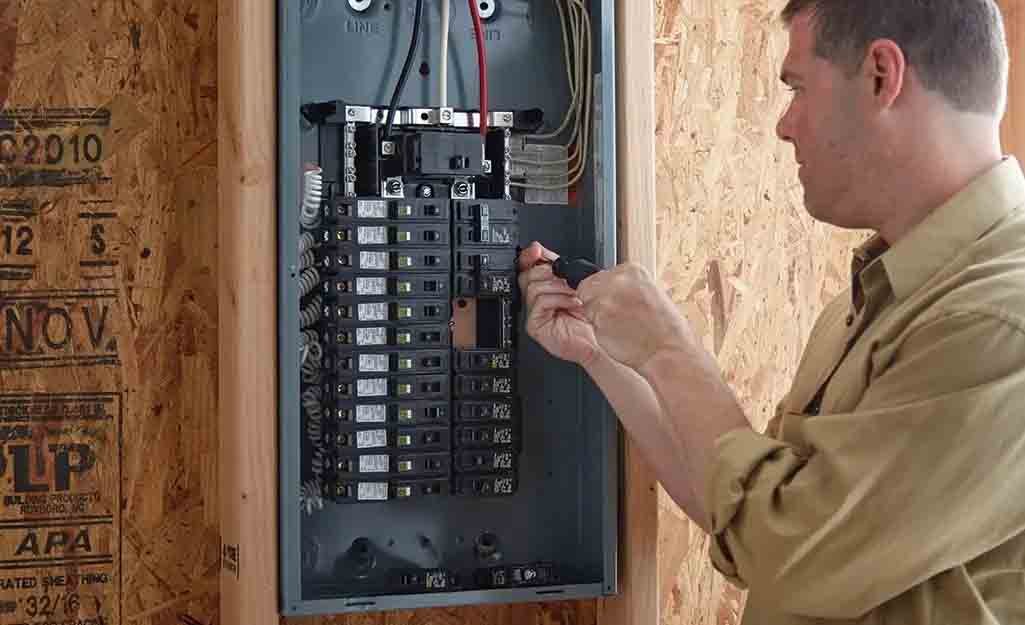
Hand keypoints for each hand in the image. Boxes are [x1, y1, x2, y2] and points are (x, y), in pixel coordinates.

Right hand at [517, 242, 601, 366]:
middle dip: (550, 272)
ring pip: (534, 287)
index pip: (528, 268)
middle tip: (568, 280)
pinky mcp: (535, 326)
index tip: (537, 251)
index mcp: (545, 289)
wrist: (598, 343)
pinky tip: (572, 303)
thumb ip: (561, 269)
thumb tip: (544, 250)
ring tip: (575, 294)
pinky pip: (540, 302)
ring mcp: (535, 314)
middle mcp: (537, 301)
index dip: (529, 257)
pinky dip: (558, 299)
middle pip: (527, 275)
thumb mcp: (577, 286)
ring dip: (558, 287)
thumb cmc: (589, 320)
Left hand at [577, 262, 691, 370]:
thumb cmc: (666, 329)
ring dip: (594, 315)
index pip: (602, 275)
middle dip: (596, 302)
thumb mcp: (653, 294)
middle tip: (614, 317)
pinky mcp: (599, 316)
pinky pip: (587, 319)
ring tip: (616, 326)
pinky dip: (596, 327)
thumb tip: (614, 290)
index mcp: (633, 271)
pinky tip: (614, 333)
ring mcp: (607, 297)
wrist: (668, 351)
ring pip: (585, 303)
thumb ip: (630, 288)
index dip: (604, 292)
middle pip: (589, 285)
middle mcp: (619, 279)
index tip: (615, 303)